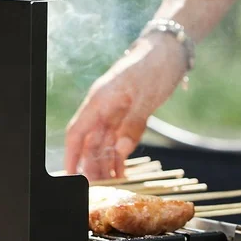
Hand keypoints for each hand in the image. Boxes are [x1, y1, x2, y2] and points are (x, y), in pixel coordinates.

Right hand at [64, 34, 187, 180]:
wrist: (169, 50)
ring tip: (110, 186)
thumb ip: (133, 124)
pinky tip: (121, 172)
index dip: (71, 155)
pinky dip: (119, 156)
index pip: (77, 133)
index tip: (71, 176)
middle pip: (90, 143)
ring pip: (104, 144)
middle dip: (91, 166)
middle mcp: (103, 109)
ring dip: (106, 165)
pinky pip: (119, 140)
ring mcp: (115, 113)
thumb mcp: (146, 95)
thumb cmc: (154, 66)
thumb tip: (120, 150)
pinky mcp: (129, 115)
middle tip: (96, 190)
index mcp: (99, 100)